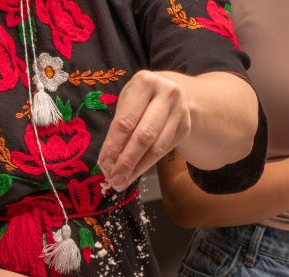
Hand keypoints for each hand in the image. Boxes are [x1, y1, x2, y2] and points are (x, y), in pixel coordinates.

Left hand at [98, 70, 191, 191]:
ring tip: (121, 181)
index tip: (103, 164)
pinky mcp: (185, 128)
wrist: (176, 91)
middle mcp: (166, 95)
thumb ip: (120, 124)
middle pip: (144, 136)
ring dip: (137, 168)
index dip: (113, 145)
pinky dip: (147, 164)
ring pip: (156, 147)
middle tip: (113, 179)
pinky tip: (134, 174)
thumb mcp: (129, 99)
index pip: (126, 121)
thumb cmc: (143, 97)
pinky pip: (163, 151)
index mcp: (145, 83)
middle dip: (126, 161)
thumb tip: (110, 159)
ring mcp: (179, 112)